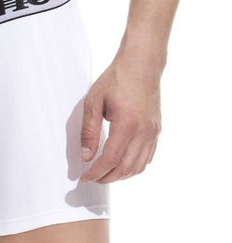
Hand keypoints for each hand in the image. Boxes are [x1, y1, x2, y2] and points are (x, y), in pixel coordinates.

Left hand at [79, 51, 161, 183]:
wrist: (141, 64)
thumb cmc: (117, 78)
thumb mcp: (94, 101)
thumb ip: (89, 131)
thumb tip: (86, 156)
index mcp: (127, 124)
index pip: (110, 159)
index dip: (96, 172)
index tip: (85, 177)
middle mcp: (144, 131)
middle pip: (126, 168)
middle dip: (107, 178)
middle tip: (93, 178)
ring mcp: (153, 132)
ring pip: (139, 166)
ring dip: (121, 175)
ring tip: (105, 174)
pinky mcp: (157, 130)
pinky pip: (147, 157)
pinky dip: (134, 166)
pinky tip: (123, 164)